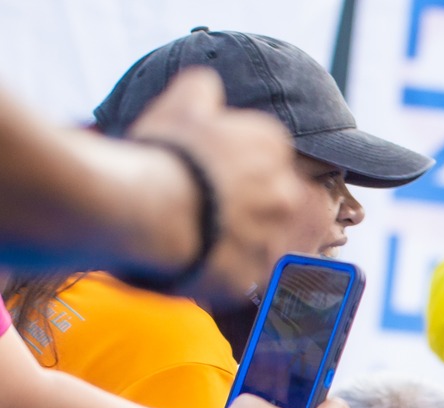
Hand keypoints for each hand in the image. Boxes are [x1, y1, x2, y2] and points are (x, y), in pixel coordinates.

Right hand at [126, 68, 300, 306]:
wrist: (149, 207)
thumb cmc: (165, 154)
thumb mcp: (180, 106)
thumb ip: (200, 92)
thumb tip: (207, 85)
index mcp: (272, 146)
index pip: (271, 156)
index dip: (242, 167)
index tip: (218, 174)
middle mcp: (286, 193)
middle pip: (278, 202)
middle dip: (252, 207)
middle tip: (214, 210)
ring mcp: (277, 238)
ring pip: (270, 243)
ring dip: (247, 242)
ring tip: (210, 240)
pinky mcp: (260, 276)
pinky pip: (252, 278)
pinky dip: (233, 273)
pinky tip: (208, 265)